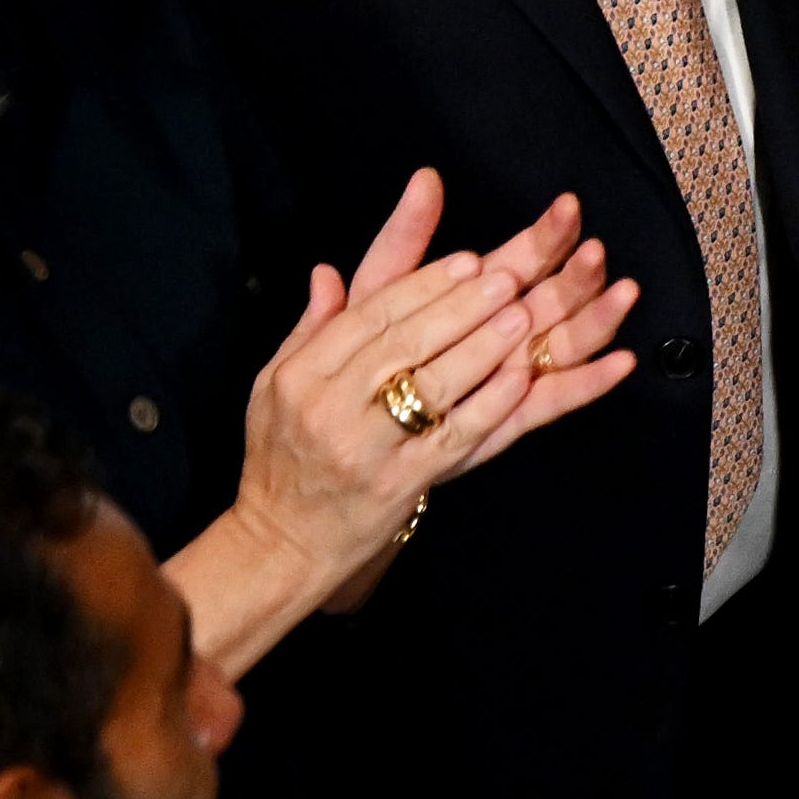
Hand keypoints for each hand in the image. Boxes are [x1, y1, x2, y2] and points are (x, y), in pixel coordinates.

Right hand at [189, 173, 648, 669]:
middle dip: (462, 306)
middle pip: (406, 343)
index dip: (423, 285)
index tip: (468, 260)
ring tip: (522, 314)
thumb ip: (311, 327)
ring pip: (435, 386)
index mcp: (300, 376)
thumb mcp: (275, 386)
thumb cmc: (285, 455)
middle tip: (507, 277)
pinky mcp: (402, 483)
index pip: (369, 316)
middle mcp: (329, 409)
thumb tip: (328, 270)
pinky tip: (523, 376)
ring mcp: (367, 449)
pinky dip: (492, 402)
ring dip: (485, 347)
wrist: (285, 538)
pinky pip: (456, 434)